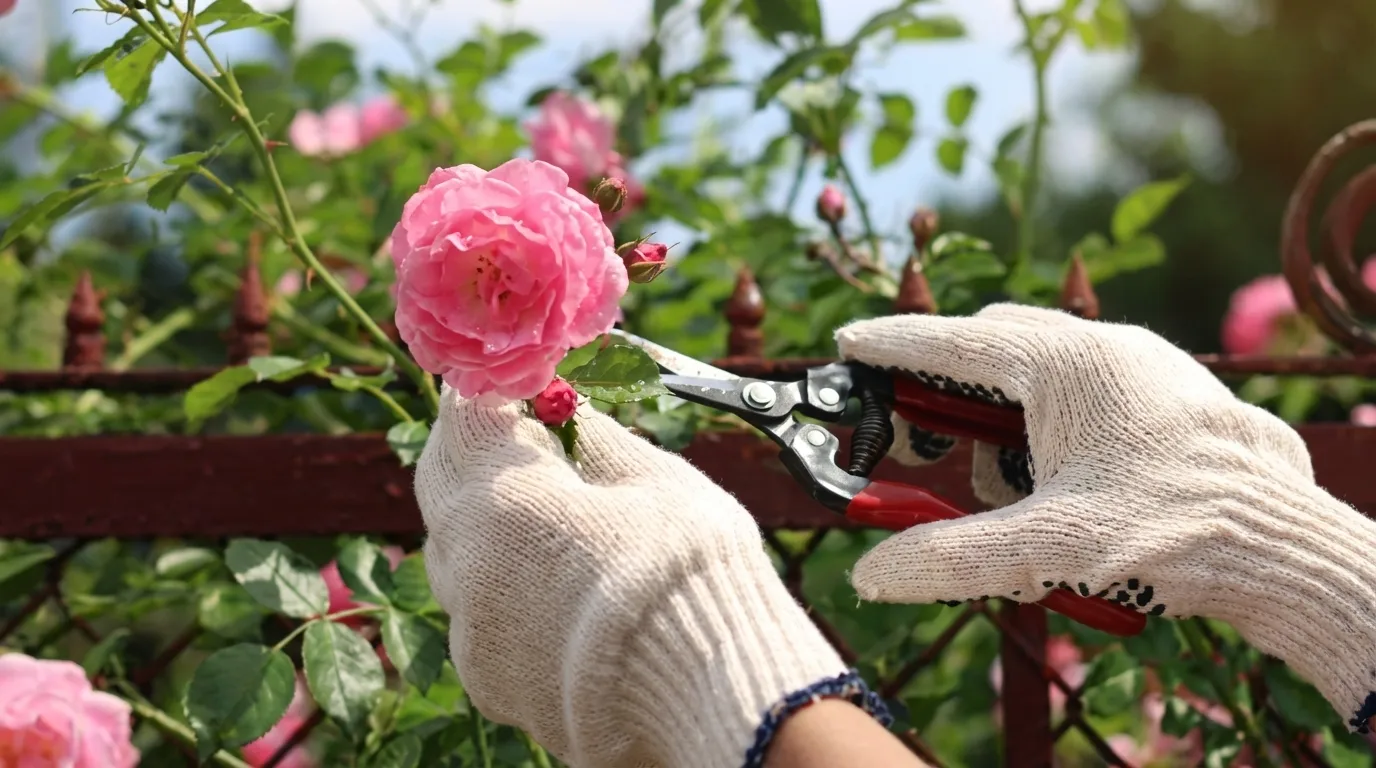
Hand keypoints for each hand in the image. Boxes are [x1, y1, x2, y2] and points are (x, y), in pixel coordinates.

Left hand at [414, 390, 861, 767]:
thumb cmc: (687, 567)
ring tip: (548, 520)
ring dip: (486, 526)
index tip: (511, 386)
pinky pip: (478, 618)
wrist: (706, 689)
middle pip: (441, 484)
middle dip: (472, 452)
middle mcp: (464, 564)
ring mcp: (471, 631)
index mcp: (498, 496)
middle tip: (518, 438)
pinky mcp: (489, 684)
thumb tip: (568, 411)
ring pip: (454, 557)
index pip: (460, 417)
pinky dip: (504, 591)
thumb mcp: (652, 479)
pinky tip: (558, 591)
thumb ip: (594, 439)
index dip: (486, 393)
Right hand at [835, 303, 1375, 732]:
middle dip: (948, 392)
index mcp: (1066, 365)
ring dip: (1005, 427)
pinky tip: (1062, 489)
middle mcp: (1104, 348)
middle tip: (922, 442)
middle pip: (993, 347)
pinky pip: (1082, 392)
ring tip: (1015, 498)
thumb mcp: (1048, 549)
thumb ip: (950, 557)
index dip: (892, 344)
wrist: (1284, 547)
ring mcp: (1142, 367)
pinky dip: (1048, 430)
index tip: (848, 343)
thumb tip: (872, 575)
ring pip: (1039, 372)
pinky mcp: (1165, 396)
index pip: (952, 343)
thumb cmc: (1174, 533)